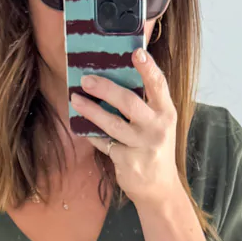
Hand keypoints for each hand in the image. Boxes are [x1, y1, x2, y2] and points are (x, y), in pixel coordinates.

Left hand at [70, 48, 180, 209]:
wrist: (159, 188)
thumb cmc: (155, 148)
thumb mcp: (159, 124)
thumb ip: (146, 104)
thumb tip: (115, 77)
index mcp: (166, 112)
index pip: (158, 85)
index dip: (148, 67)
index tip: (136, 52)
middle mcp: (156, 128)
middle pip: (129, 102)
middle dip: (105, 88)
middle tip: (86, 79)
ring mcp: (142, 146)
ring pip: (111, 124)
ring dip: (90, 110)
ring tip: (75, 99)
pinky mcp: (128, 162)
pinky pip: (104, 143)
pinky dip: (92, 134)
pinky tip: (81, 127)